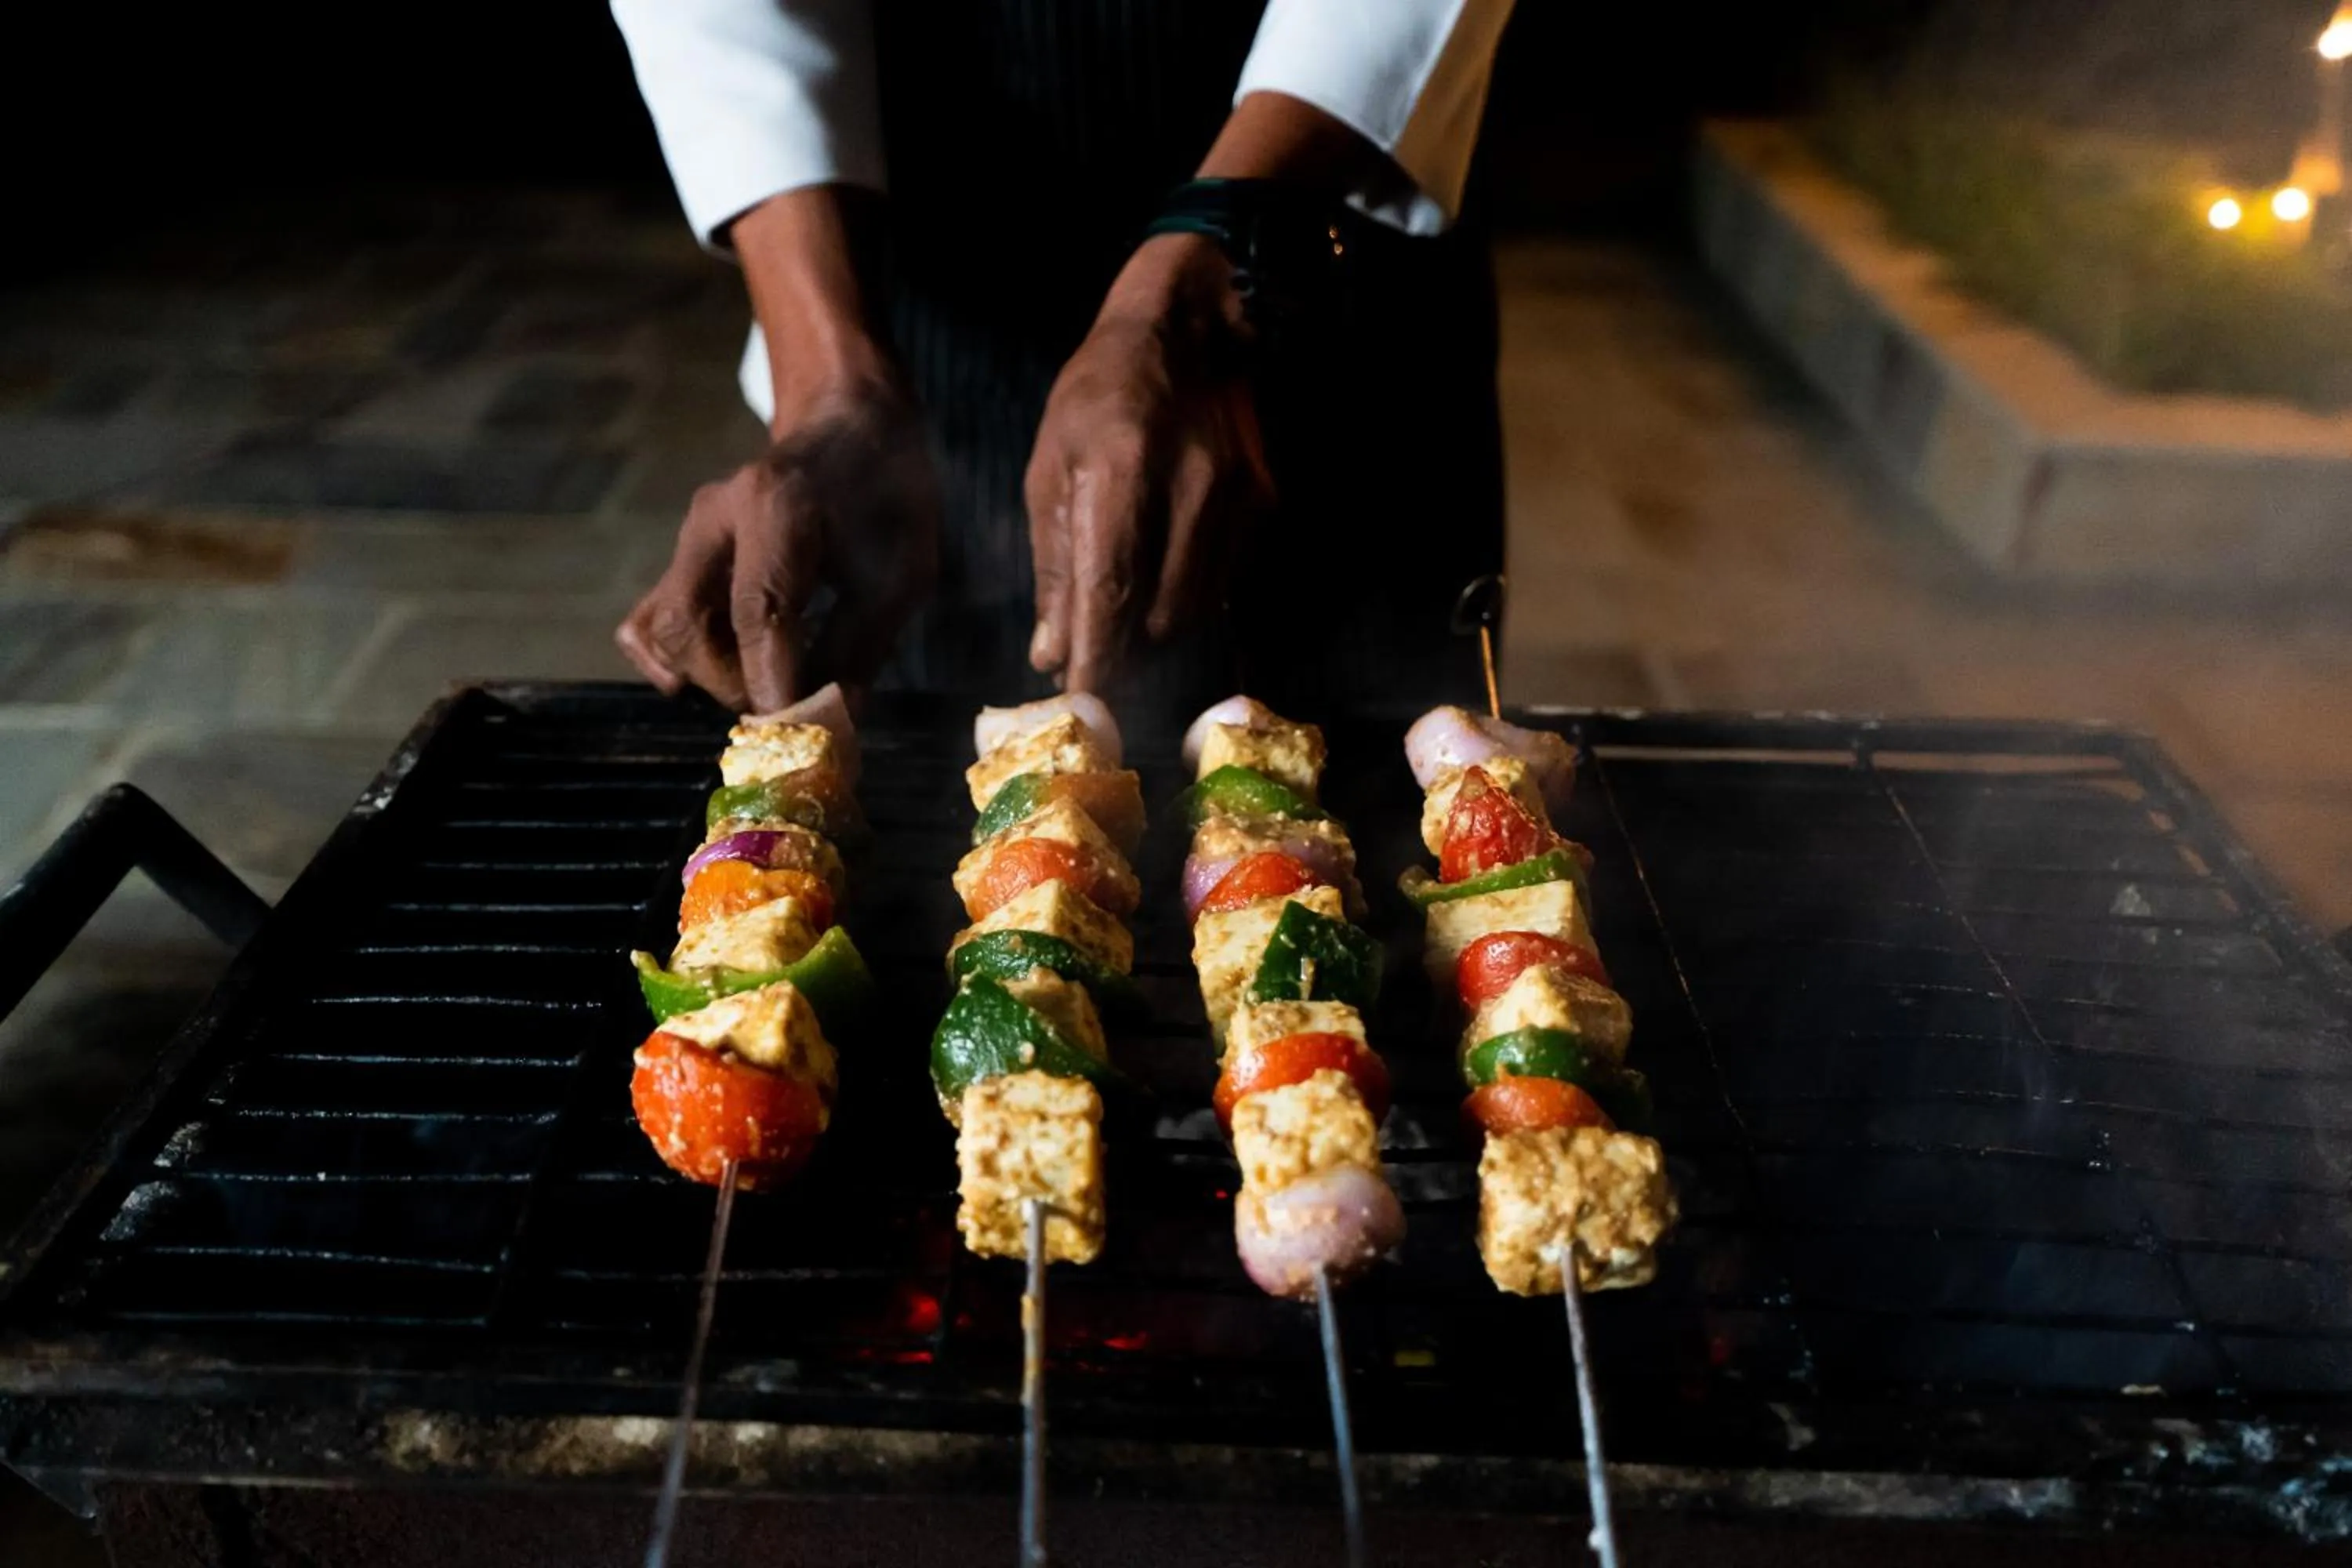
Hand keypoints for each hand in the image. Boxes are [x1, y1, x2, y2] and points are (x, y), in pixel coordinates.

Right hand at [617, 376, 940, 710]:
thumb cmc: (884, 500)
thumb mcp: (901, 571)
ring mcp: (688, 535)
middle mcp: (716, 517)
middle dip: (735, 685)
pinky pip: (649, 622)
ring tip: (767, 681)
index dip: (772, 680)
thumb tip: (831, 722)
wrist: (847, 432)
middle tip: (789, 706)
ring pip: (663, 629)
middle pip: (688, 625)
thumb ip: (862, 646)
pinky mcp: (679, 556)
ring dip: (710, 677)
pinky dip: (677, 661)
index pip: (759, 609)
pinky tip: (727, 670)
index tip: (797, 731)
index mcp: (779, 507)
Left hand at [1025, 234, 1273, 691]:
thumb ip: (1055, 564)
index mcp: (1120, 468)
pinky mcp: (1265, 502)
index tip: (1082, 705)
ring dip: (1156, 622)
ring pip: (1194, 607)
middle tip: (1094, 649)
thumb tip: (1052, 653)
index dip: (1097, 658)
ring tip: (1126, 596)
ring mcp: (1236, 495)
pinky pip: (1220, 581)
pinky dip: (1186, 589)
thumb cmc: (1101, 394)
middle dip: (1123, 645)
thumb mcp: (1053, 466)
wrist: (1190, 326)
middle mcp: (1189, 485)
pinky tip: (1165, 556)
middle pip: (1158, 613)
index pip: (1110, 589)